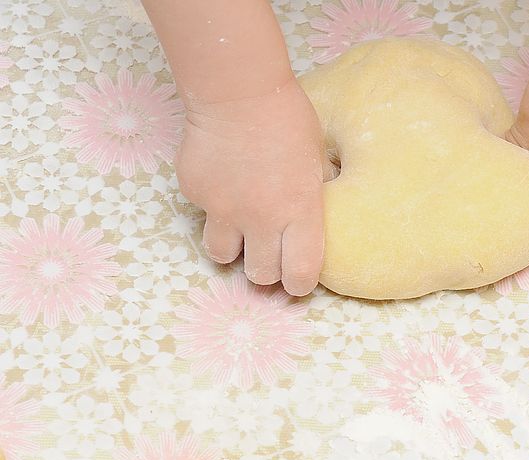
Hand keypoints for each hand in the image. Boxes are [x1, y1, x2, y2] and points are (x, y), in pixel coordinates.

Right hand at [176, 77, 325, 295]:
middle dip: (265, 271)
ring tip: (240, 227)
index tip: (297, 282)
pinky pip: (204, 215)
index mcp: (300, 212)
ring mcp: (224, 210)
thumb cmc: (288, 119)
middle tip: (268, 255)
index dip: (299, 285)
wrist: (238, 91)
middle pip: (260, 275)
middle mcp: (261, 219)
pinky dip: (213, 206)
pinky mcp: (196, 195)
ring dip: (233, 248)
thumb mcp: (317, 161)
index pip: (300, 274)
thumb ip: (314, 196)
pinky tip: (223, 179)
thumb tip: (317, 216)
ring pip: (223, 256)